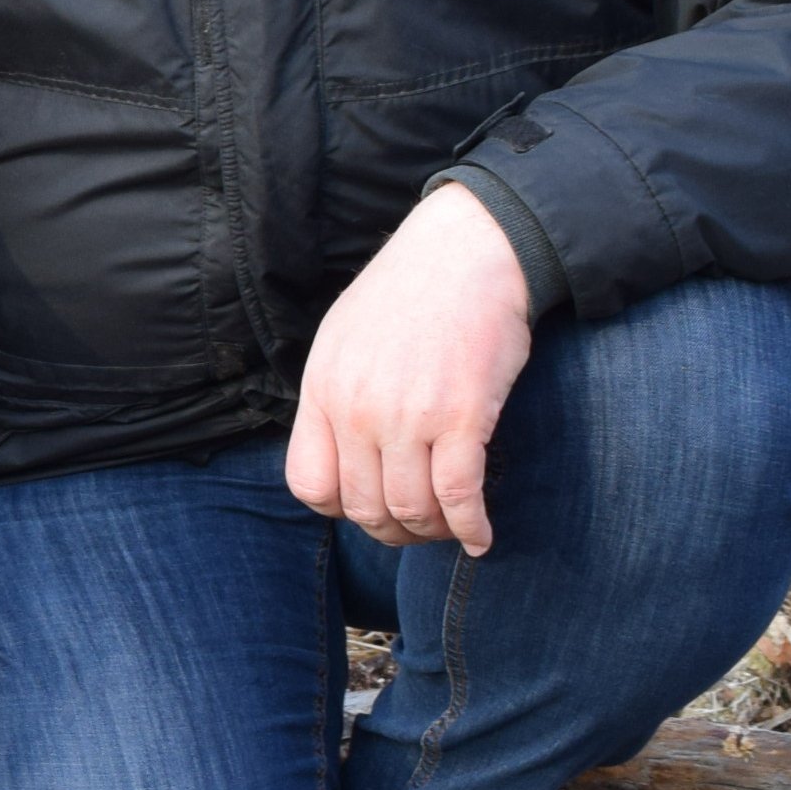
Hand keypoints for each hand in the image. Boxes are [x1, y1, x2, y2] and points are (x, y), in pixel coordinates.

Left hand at [288, 182, 535, 552]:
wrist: (465, 252)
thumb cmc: (409, 294)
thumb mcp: (344, 339)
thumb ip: (336, 397)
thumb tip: (341, 455)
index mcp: (323, 390)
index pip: (309, 484)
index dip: (340, 508)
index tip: (369, 504)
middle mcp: (356, 409)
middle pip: (362, 507)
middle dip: (392, 530)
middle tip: (418, 527)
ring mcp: (408, 415)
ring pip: (410, 510)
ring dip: (432, 532)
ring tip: (449, 528)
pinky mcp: (462, 417)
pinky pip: (459, 496)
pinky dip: (471, 527)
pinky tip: (481, 537)